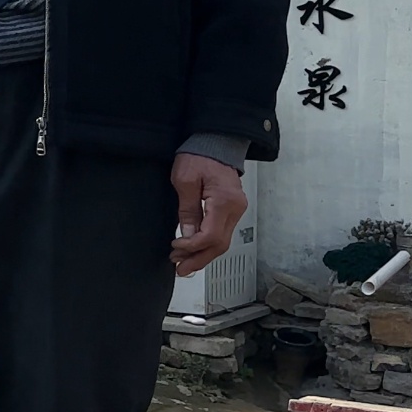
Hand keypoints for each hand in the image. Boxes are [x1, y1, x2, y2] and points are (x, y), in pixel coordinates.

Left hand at [170, 153, 246, 276]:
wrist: (216, 142)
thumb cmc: (199, 156)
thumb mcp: (184, 180)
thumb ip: (187, 210)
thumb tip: (187, 235)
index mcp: (224, 202)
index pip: (211, 236)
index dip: (192, 247)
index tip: (174, 247)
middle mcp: (236, 209)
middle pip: (220, 245)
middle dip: (199, 259)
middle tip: (179, 269)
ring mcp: (237, 209)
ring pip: (222, 241)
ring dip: (203, 254)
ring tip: (183, 263)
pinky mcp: (233, 209)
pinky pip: (222, 233)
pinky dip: (208, 244)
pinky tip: (194, 250)